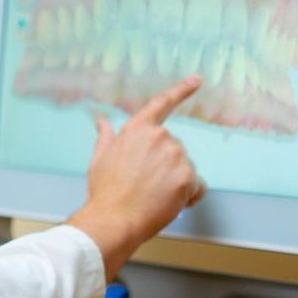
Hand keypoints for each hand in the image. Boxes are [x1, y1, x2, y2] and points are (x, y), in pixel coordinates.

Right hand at [67, 75, 206, 279]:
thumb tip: (102, 121)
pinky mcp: (188, 178)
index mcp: (137, 129)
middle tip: (147, 184)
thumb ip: (106, 137)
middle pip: (174, 148)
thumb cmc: (105, 190)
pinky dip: (189, 196)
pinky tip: (171, 203)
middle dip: (166, 165)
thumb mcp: (99, 158)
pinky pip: (198, 186)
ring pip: (186, 168)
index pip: (162, 104)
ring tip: (155, 196)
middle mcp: (160, 137)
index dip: (181, 90)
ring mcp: (176, 157)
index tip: (196, 79)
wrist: (114, 218)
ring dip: (177, 181)